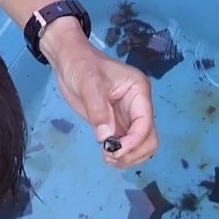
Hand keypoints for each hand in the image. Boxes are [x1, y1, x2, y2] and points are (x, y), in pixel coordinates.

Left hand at [41, 21, 157, 167]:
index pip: (145, 123)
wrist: (69, 61)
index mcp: (139, 92)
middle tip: (110, 156)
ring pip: (141, 146)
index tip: (115, 150)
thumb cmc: (81, 65)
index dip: (134, 141)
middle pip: (149, 139)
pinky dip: (120, 155)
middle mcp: (139, 106)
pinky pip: (126, 146)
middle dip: (134, 152)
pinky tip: (106, 155)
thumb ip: (99, 111)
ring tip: (107, 157)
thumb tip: (106, 139)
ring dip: (128, 157)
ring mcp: (129, 117)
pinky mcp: (117, 125)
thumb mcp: (89, 84)